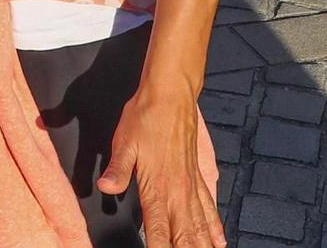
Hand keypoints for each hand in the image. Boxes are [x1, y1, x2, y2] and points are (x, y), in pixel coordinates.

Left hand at [96, 78, 225, 247]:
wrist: (171, 94)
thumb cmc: (145, 117)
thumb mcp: (125, 142)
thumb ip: (119, 169)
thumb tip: (106, 188)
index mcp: (158, 188)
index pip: (158, 232)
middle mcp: (178, 192)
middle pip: (185, 236)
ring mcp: (191, 186)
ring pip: (200, 227)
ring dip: (202, 245)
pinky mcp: (198, 176)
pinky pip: (209, 208)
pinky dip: (214, 227)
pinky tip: (219, 241)